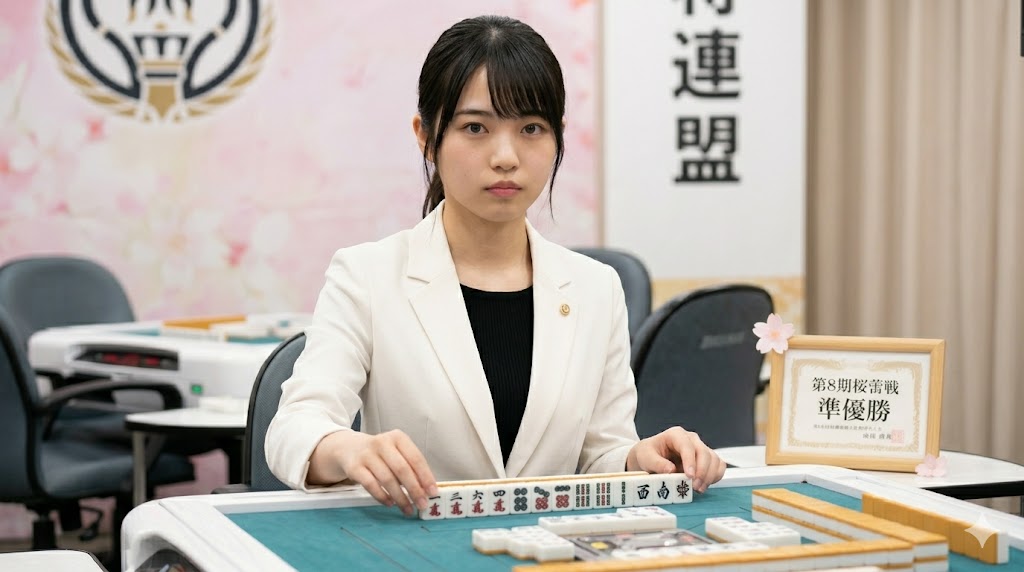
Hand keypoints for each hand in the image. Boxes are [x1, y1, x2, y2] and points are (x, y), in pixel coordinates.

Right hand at [308, 429, 438, 515]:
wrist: (349, 448)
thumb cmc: (380, 454)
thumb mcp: (396, 452)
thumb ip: (410, 467)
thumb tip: (427, 490)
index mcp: (397, 437)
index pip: (416, 458)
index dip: (425, 477)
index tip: (433, 493)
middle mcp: (382, 443)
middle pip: (402, 469)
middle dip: (414, 490)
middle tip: (422, 504)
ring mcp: (367, 455)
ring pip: (387, 479)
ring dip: (400, 497)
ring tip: (408, 509)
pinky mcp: (354, 467)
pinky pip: (371, 485)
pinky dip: (382, 496)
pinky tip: (390, 503)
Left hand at [625, 426, 725, 492]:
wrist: (651, 457)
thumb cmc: (648, 454)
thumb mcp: (645, 457)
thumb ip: (656, 463)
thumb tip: (670, 470)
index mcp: (676, 435)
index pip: (687, 446)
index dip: (690, 461)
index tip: (689, 476)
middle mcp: (691, 439)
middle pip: (704, 452)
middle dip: (702, 471)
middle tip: (694, 487)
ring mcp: (700, 448)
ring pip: (714, 459)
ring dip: (709, 476)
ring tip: (698, 489)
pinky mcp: (706, 459)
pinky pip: (718, 465)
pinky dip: (715, 476)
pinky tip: (705, 485)